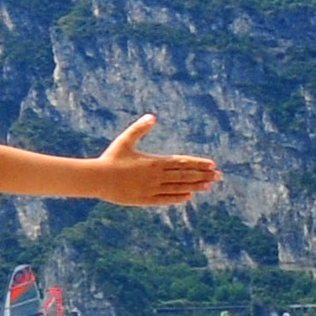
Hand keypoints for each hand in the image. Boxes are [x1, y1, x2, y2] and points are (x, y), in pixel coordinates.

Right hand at [93, 115, 220, 205]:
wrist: (96, 179)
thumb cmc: (110, 159)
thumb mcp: (124, 141)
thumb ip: (139, 129)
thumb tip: (152, 116)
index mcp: (153, 162)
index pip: (181, 162)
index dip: (198, 164)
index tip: (212, 164)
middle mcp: (155, 176)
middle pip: (184, 175)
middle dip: (203, 175)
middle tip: (219, 176)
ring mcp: (150, 189)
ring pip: (178, 187)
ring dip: (195, 186)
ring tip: (209, 186)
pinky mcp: (144, 199)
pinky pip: (165, 199)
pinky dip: (178, 197)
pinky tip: (188, 196)